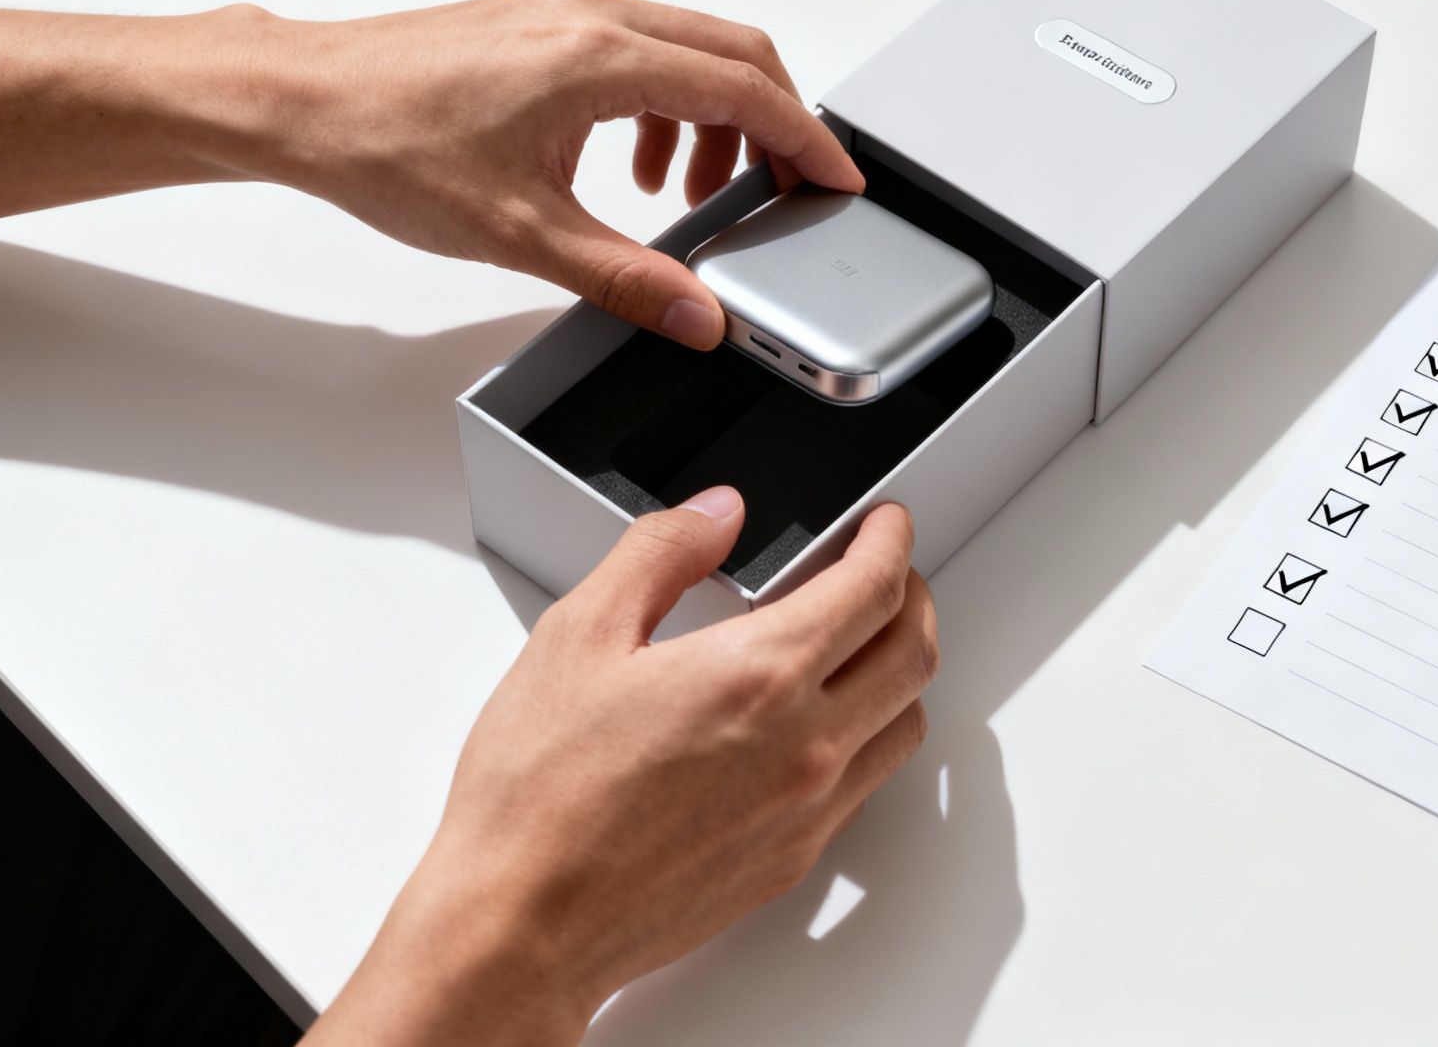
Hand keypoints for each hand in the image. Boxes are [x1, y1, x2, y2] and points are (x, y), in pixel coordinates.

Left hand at [255, 0, 864, 348]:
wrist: (302, 101)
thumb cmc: (386, 144)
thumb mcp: (522, 234)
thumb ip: (628, 278)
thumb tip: (698, 314)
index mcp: (602, 56)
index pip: (749, 90)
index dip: (809, 143)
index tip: (838, 183)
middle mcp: (593, 13)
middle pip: (737, 53)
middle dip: (777, 125)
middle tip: (790, 192)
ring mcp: (566, 8)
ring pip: (689, 48)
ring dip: (716, 117)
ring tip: (694, 194)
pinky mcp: (542, 19)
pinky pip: (641, 49)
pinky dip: (666, 103)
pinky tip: (632, 165)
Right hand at [305, 490, 936, 1046]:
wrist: (523, 923)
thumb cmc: (537, 795)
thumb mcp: (578, 635)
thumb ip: (659, 554)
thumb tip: (716, 515)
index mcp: (758, 675)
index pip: (874, 588)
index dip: (891, 540)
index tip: (886, 522)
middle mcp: (804, 745)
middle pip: (914, 652)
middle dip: (911, 594)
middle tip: (885, 570)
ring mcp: (807, 810)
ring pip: (905, 723)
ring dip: (899, 668)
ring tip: (861, 642)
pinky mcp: (793, 858)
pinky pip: (868, 782)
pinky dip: (869, 733)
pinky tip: (820, 721)